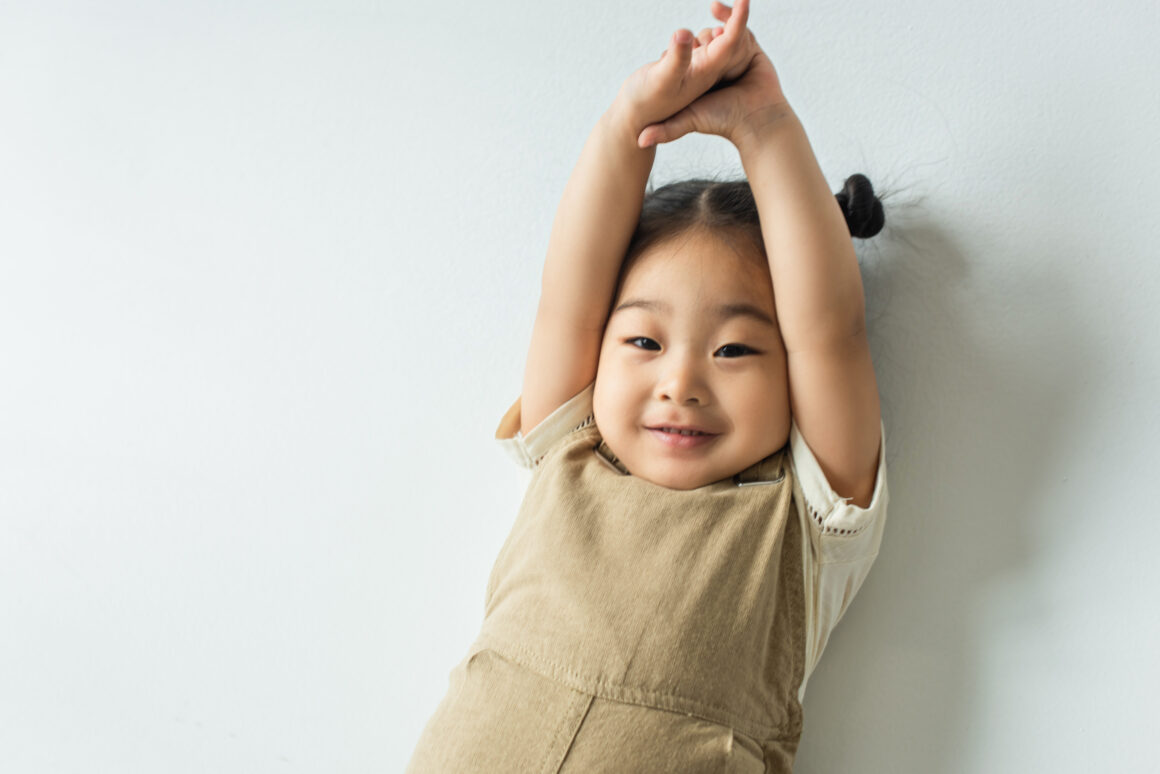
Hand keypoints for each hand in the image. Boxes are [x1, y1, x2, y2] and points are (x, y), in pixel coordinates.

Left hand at [636, 2, 789, 148]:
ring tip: (714, 10)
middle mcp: (718, 67)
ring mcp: (736, 58)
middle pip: (706, 40)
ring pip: (723, 32)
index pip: (688, 54)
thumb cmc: (723, 123)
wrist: (758, 124)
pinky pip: (742, 29)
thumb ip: (666, 130)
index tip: (676, 51)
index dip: (684, 48)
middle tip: (700, 40)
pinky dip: (736, 16)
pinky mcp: (753, 51)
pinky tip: (721, 10)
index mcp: (700, 77)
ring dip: (720, 21)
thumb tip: (639, 141)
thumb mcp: (688, 121)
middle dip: (704, 36)